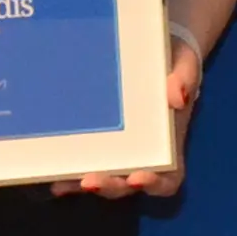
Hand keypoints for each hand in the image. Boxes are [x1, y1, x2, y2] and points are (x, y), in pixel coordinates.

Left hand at [66, 32, 202, 198]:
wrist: (154, 49)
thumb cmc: (174, 62)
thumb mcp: (185, 64)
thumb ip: (184, 78)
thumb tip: (176, 98)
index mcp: (169, 143)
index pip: (168, 177)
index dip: (154, 183)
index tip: (138, 177)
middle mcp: (142, 154)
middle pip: (128, 184)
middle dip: (109, 185)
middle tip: (90, 180)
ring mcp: (117, 150)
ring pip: (102, 179)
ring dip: (82, 184)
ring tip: (62, 181)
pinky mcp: (96, 141)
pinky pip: (82, 162)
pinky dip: (67, 173)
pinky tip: (51, 172)